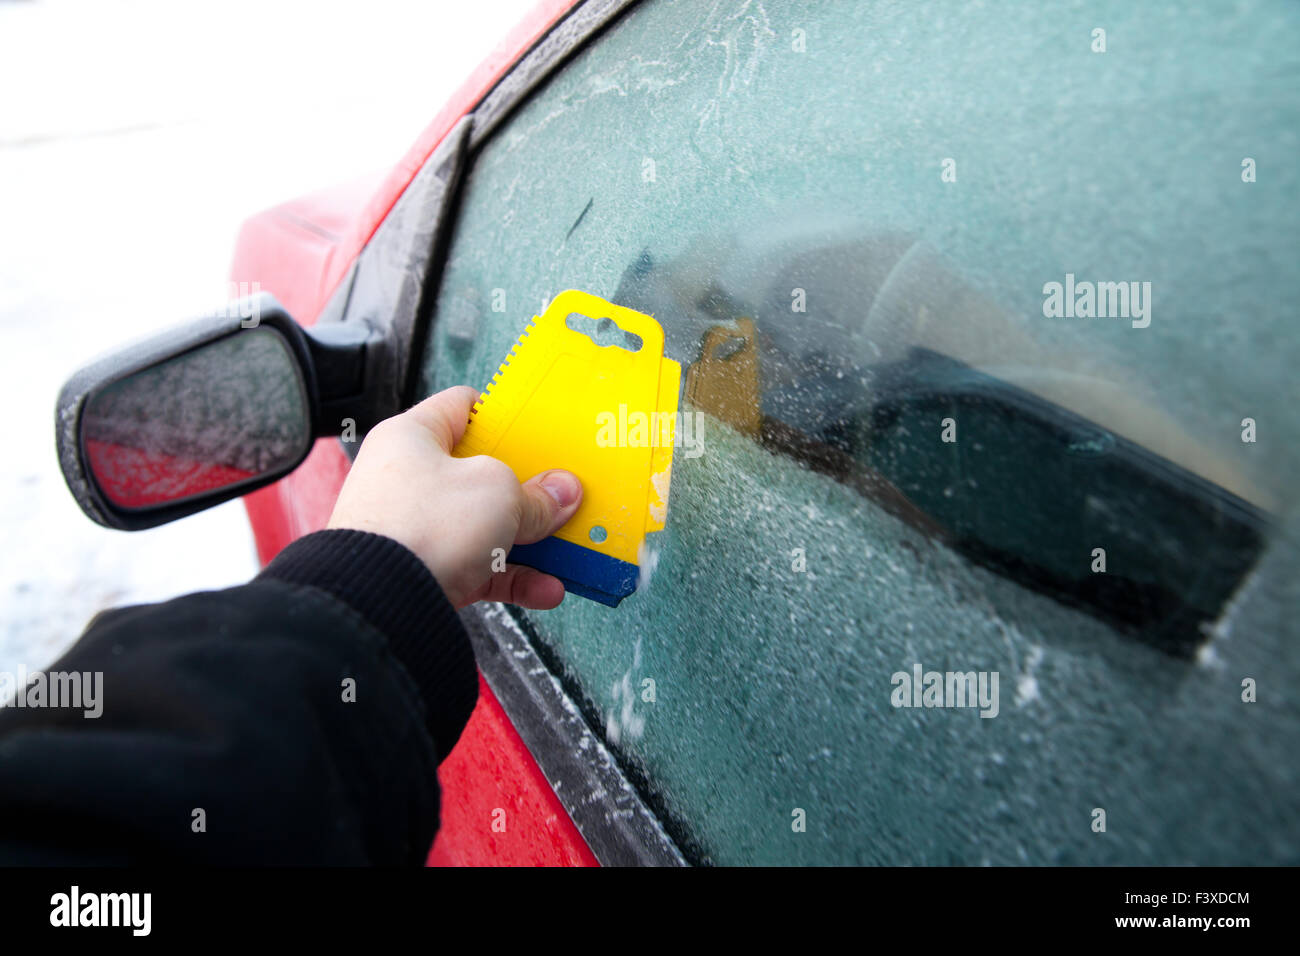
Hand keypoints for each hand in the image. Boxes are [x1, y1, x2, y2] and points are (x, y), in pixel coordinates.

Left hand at [327, 386, 582, 608]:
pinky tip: (546, 588)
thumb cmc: (423, 525)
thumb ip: (536, 494)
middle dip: (525, 489)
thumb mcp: (498, 492)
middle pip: (479, 476)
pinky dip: (513, 578)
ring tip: (565, 547)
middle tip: (560, 493)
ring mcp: (414, 530)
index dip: (503, 415)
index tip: (538, 431)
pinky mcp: (423, 572)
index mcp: (412, 437)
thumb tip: (562, 494)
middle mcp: (408, 481)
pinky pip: (478, 569)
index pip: (461, 407)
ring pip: (483, 527)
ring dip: (528, 540)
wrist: (382, 603)